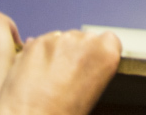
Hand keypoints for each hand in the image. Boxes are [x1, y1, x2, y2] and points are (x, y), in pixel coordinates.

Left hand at [0, 29, 120, 114]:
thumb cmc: (64, 113)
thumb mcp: (93, 92)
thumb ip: (94, 68)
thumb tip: (86, 60)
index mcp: (106, 54)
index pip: (109, 39)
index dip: (99, 51)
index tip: (92, 62)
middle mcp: (85, 41)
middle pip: (83, 38)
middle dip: (76, 51)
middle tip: (67, 75)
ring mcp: (59, 39)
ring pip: (61, 38)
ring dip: (58, 52)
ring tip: (50, 77)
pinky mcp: (36, 42)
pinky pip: (41, 43)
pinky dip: (39, 55)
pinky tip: (36, 74)